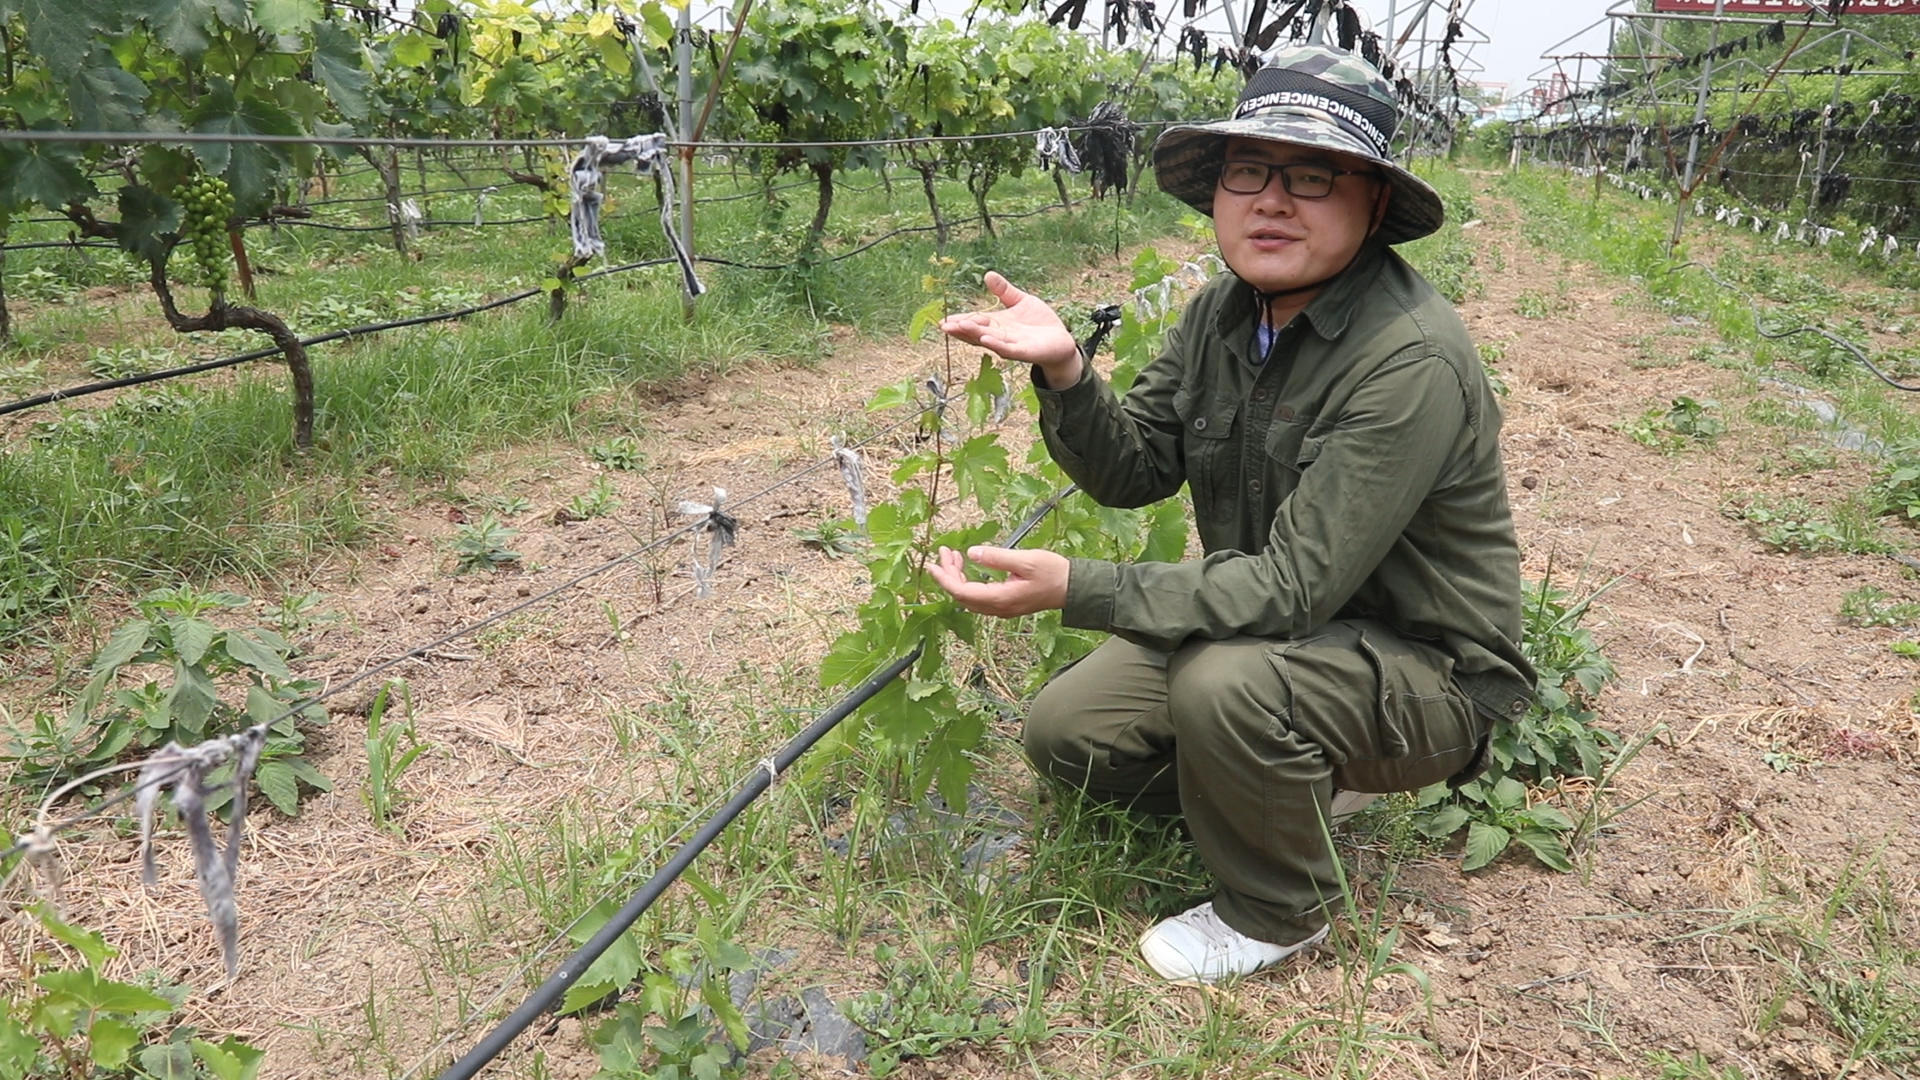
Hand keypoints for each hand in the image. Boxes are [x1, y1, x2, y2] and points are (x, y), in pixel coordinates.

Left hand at [929, 544, 1069, 617]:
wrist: (1073, 588)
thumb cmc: (1054, 573)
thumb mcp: (1025, 560)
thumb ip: (997, 558)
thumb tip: (973, 553)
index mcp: (1000, 599)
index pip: (961, 591)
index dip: (943, 578)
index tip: (932, 563)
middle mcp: (997, 608)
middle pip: (961, 595)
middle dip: (948, 574)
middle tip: (945, 552)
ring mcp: (1001, 608)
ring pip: (969, 598)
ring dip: (957, 578)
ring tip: (954, 556)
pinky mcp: (1006, 604)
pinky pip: (978, 597)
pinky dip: (968, 582)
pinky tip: (968, 568)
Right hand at [938, 272, 1082, 386]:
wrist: (1061, 341)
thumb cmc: (1039, 323)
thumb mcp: (1021, 301)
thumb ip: (1004, 291)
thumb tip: (988, 274)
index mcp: (997, 324)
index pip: (975, 321)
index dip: (960, 321)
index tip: (943, 320)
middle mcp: (1000, 336)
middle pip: (977, 332)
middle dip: (961, 329)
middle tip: (944, 325)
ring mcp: (1011, 345)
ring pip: (990, 340)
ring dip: (974, 334)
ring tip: (960, 327)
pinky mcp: (1025, 351)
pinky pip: (1009, 349)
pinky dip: (997, 344)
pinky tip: (986, 339)